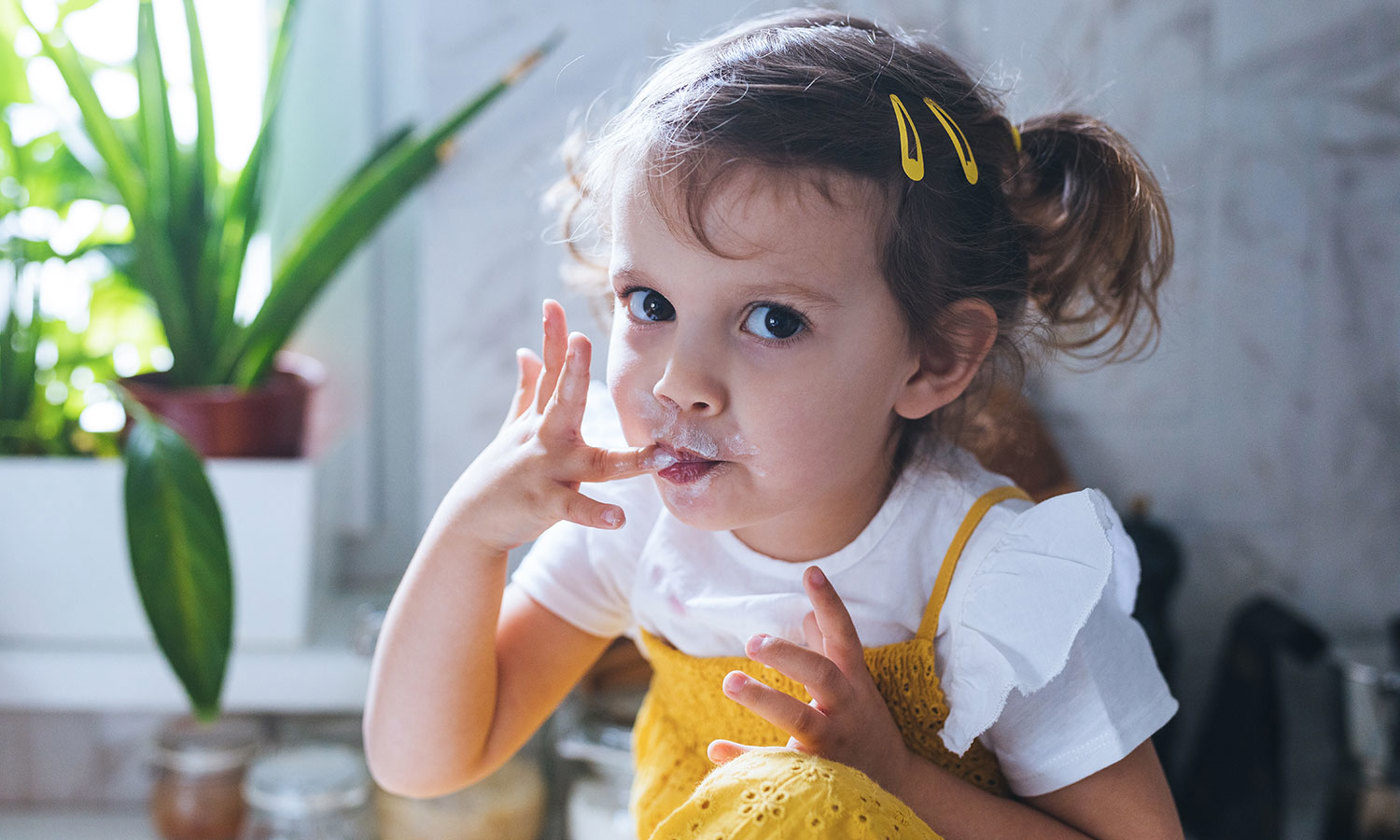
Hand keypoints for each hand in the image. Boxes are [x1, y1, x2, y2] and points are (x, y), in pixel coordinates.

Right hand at [444, 299, 667, 552]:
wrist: (471, 524)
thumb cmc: (500, 473)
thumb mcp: (513, 427)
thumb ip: (528, 389)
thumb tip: (526, 351)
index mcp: (540, 419)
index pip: (550, 372)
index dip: (553, 338)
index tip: (553, 304)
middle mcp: (545, 439)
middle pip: (563, 400)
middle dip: (573, 371)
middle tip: (582, 340)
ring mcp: (547, 471)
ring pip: (593, 463)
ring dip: (628, 461)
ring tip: (659, 455)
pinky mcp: (547, 504)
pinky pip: (577, 509)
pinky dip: (597, 514)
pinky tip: (619, 518)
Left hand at [708, 566, 915, 797]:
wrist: (896, 784)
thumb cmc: (864, 722)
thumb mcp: (854, 683)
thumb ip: (829, 649)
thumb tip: (807, 613)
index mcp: (854, 682)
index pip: (844, 636)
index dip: (830, 603)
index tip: (810, 572)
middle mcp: (846, 709)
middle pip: (822, 676)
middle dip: (789, 656)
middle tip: (752, 641)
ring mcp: (833, 743)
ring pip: (802, 720)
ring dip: (765, 699)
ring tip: (730, 681)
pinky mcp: (817, 774)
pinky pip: (778, 767)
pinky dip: (745, 758)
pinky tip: (715, 747)